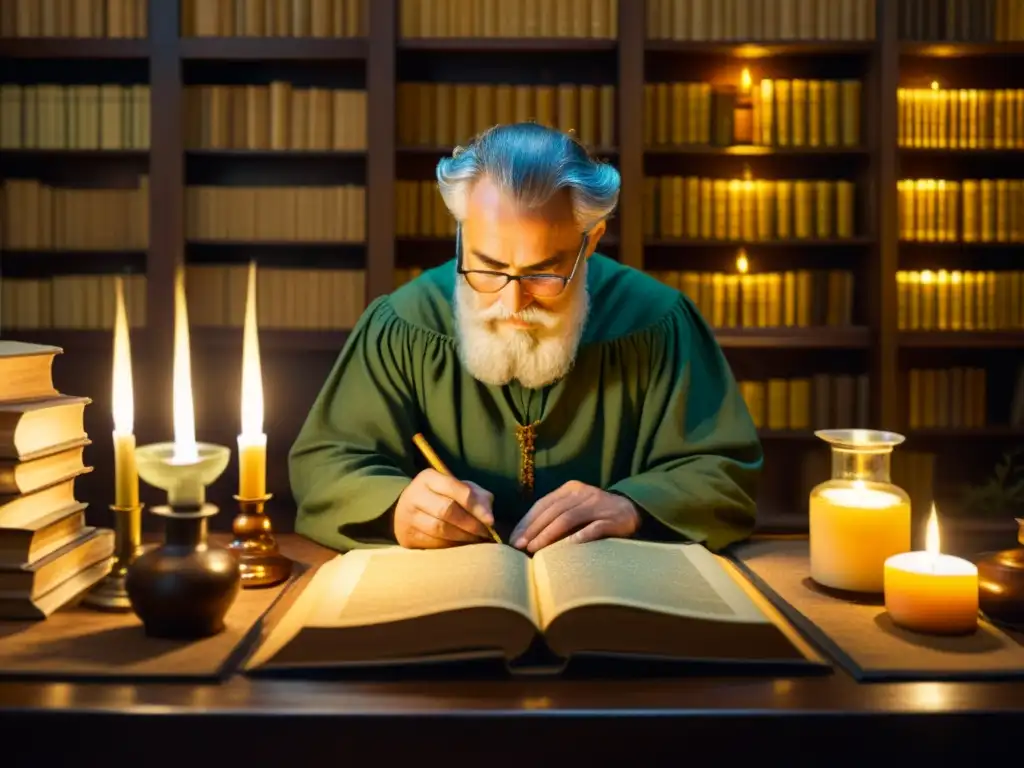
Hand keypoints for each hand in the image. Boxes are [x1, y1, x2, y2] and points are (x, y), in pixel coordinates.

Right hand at [394, 469, 494, 548]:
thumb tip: (488, 517)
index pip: (454, 488)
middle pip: (446, 510)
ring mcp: (408, 516)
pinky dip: (451, 546)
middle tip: (485, 533)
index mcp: (428, 478)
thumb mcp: (458, 489)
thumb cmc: (441, 497)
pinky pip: (433, 543)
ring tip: (476, 539)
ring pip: (439, 529)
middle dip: (470, 524)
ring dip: (462, 537)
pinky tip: (461, 545)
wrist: (408, 510)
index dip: (474, 505)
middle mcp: (414, 494)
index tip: (490, 520)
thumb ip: (477, 496)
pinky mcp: (407, 535)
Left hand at [510, 481, 641, 552]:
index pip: (542, 504)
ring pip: (567, 519)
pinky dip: (579, 537)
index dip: (527, 521)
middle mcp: (582, 493)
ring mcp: (598, 505)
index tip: (514, 538)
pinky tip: (567, 547)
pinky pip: (593, 528)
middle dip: (533, 530)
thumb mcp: (574, 508)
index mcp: (569, 489)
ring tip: (535, 549)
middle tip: (520, 547)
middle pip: (552, 512)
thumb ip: (555, 516)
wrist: (631, 510)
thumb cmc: (595, 514)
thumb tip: (526, 537)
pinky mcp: (612, 519)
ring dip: (548, 535)